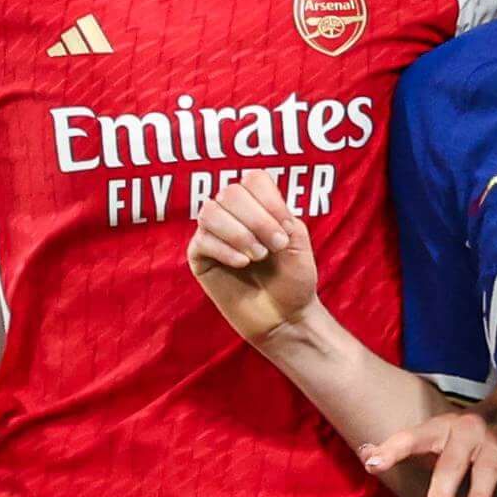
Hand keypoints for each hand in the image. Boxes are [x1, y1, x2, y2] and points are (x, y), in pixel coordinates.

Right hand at [187, 170, 319, 346]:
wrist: (286, 317)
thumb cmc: (293, 279)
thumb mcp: (297, 241)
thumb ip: (279, 214)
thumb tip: (253, 206)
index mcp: (258, 205)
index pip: (253, 179)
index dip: (269, 200)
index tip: (287, 229)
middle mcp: (233, 214)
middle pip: (231, 192)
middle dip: (257, 219)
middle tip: (275, 247)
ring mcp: (214, 234)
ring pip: (211, 212)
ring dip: (239, 233)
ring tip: (258, 256)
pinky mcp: (200, 257)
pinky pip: (202, 240)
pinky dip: (225, 250)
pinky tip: (242, 264)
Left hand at [361, 397, 496, 496]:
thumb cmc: (461, 433)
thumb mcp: (431, 434)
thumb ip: (398, 448)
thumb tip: (365, 457)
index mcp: (440, 429)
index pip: (411, 438)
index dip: (391, 449)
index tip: (372, 463)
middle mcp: (466, 432)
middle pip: (450, 464)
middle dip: (441, 492)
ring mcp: (495, 440)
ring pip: (488, 468)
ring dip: (480, 492)